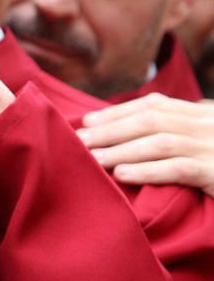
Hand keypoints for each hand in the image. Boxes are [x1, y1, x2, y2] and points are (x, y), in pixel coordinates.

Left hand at [79, 93, 213, 197]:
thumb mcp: (207, 138)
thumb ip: (180, 128)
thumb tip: (131, 128)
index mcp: (202, 114)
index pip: (154, 105)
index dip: (118, 112)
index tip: (87, 121)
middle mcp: (207, 125)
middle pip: (151, 121)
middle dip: (111, 130)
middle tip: (80, 140)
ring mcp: (212, 148)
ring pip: (159, 143)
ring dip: (121, 150)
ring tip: (94, 159)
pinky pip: (178, 169)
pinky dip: (147, 171)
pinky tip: (122, 175)